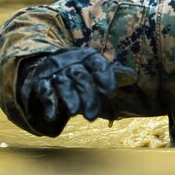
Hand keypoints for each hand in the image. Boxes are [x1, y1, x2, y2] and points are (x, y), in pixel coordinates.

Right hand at [19, 48, 137, 122]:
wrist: (48, 66)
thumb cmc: (81, 71)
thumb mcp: (97, 71)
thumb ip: (115, 74)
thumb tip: (133, 77)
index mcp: (88, 57)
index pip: (98, 64)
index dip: (105, 77)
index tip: (110, 93)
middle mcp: (72, 62)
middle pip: (81, 77)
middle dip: (88, 96)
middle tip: (92, 117)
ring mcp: (56, 71)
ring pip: (63, 83)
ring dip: (69, 98)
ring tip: (75, 113)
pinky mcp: (41, 82)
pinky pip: (45, 90)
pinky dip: (48, 103)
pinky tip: (52, 116)